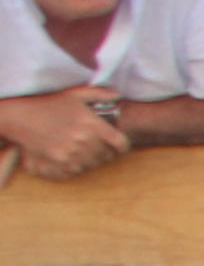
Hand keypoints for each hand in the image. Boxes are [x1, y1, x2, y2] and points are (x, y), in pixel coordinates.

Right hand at [0, 90, 127, 179]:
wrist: (20, 118)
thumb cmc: (49, 104)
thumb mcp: (74, 94)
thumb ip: (99, 94)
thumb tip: (118, 95)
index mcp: (91, 124)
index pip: (120, 143)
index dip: (121, 145)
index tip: (116, 144)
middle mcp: (84, 140)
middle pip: (108, 156)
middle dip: (105, 151)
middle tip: (95, 145)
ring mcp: (72, 154)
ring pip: (94, 165)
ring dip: (91, 159)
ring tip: (82, 150)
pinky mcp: (60, 164)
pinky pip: (79, 171)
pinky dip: (77, 166)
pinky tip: (70, 156)